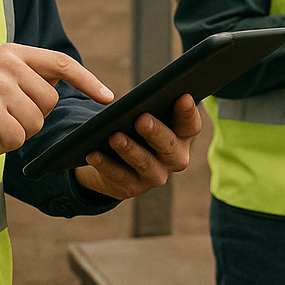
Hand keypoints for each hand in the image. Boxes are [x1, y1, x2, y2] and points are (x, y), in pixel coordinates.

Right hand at [0, 43, 113, 157]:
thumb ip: (22, 76)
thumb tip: (57, 89)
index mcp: (10, 53)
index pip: (61, 63)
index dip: (88, 80)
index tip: (107, 96)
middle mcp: (6, 64)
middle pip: (49, 103)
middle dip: (30, 119)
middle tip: (0, 118)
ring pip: (34, 124)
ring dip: (14, 134)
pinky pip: (16, 139)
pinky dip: (1, 146)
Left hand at [73, 93, 201, 200]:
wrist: (117, 159)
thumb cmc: (135, 128)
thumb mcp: (146, 116)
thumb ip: (149, 107)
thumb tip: (139, 97)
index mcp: (183, 136)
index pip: (191, 125)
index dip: (188, 112)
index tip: (183, 96)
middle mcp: (174, 158)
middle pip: (169, 146)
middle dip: (155, 132)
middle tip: (141, 119)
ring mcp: (155, 176)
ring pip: (144, 163)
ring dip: (129, 150)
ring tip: (114, 137)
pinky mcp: (133, 188)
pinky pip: (119, 176)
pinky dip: (105, 165)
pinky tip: (93, 153)